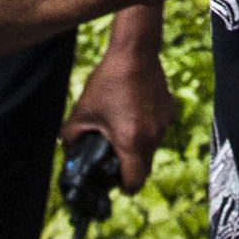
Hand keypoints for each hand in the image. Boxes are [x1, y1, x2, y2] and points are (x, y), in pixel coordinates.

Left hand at [61, 5, 177, 191]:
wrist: (135, 53)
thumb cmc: (107, 82)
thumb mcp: (83, 110)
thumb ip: (71, 136)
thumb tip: (67, 151)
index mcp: (131, 141)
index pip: (134, 182)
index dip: (122, 186)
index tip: (113, 179)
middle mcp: (152, 137)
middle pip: (144, 168)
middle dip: (129, 167)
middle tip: (112, 156)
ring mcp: (164, 125)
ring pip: (152, 148)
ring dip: (137, 146)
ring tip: (120, 126)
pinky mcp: (170, 112)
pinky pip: (158, 130)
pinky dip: (146, 129)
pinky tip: (132, 110)